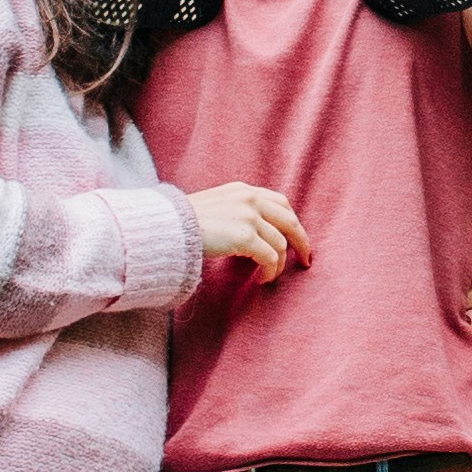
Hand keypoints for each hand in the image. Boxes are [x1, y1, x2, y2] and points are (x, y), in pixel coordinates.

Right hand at [188, 182, 310, 276]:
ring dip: (279, 265)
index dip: (292, 222)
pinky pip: (270, 258)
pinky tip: (261, 280)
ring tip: (268, 276)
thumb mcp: (214, 207)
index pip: (280, 203)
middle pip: (290, 221)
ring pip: (281, 244)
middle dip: (302, 242)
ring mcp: (248, 216)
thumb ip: (236, 212)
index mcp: (243, 190)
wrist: (165, 228)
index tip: (297, 239)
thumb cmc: (182, 224)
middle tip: (305, 260)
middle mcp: (249, 199)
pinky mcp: (244, 236)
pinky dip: (270, 271)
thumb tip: (254, 234)